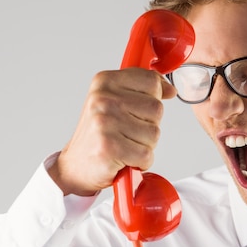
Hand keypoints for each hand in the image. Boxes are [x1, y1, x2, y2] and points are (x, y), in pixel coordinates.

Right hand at [48, 68, 176, 195]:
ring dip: (144, 145)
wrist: (76, 166)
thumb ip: (142, 91)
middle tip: (126, 132)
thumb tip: (170, 89)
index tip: (139, 110)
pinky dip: (139, 162)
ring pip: (154, 133)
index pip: (151, 81)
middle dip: (148, 125)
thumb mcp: (116, 101)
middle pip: (156, 108)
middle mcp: (103, 99)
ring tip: (123, 145)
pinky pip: (146, 154)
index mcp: (105, 82)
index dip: (153, 99)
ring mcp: (105, 122)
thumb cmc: (98, 135)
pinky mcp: (110, 148)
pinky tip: (123, 158)